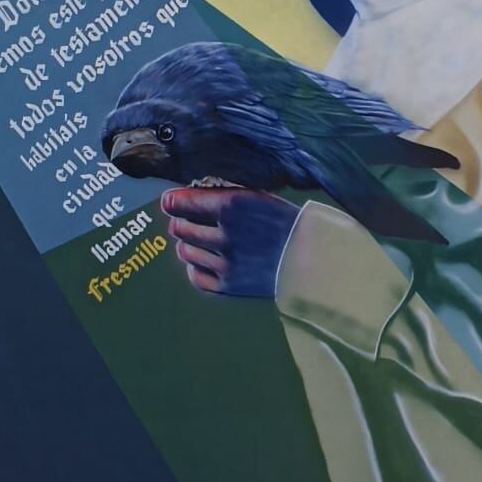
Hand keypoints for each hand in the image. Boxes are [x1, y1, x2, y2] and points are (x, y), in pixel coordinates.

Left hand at [161, 187, 299, 298]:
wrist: (311, 257)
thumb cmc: (284, 222)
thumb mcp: (255, 197)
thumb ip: (221, 195)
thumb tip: (182, 197)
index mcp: (232, 206)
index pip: (181, 203)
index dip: (172, 201)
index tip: (169, 201)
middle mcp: (225, 235)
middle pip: (179, 227)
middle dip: (180, 222)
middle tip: (187, 220)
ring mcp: (225, 263)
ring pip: (185, 251)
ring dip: (188, 244)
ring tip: (199, 240)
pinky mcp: (228, 286)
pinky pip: (195, 276)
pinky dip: (195, 267)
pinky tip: (204, 260)